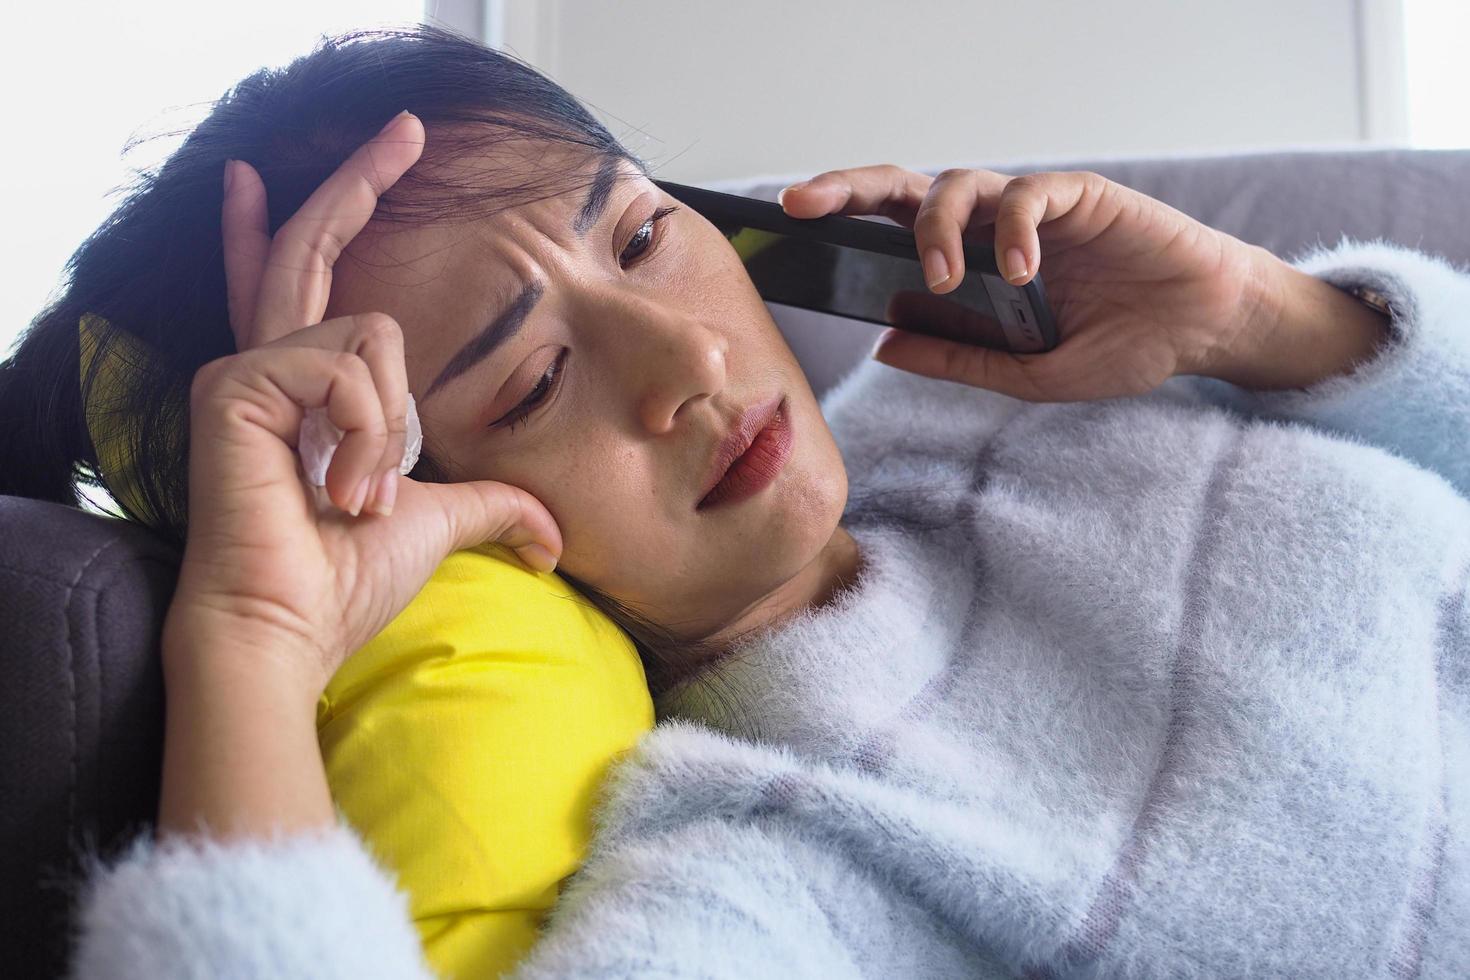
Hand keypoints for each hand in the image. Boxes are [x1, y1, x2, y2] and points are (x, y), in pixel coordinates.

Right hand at [165, 110, 562, 700]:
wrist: (296, 628)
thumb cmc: (349, 578)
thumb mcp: (437, 519)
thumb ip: (491, 507)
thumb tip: (550, 538)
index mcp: (307, 382)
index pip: (304, 277)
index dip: (319, 216)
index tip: (337, 163)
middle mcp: (268, 362)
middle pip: (315, 243)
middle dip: (359, 180)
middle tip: (410, 127)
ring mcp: (247, 369)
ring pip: (369, 332)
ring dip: (389, 431)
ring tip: (358, 497)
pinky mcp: (234, 384)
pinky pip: (347, 369)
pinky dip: (367, 436)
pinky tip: (339, 488)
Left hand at [779, 165, 1283, 401]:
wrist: (1198, 331)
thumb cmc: (1118, 347)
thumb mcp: (1025, 373)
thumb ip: (958, 358)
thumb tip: (884, 344)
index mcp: (968, 265)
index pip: (888, 232)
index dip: (839, 224)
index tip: (783, 230)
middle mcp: (987, 228)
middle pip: (903, 189)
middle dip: (847, 188)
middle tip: (804, 203)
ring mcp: (1029, 209)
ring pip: (960, 184)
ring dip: (940, 229)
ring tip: (948, 278)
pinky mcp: (1078, 195)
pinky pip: (1028, 194)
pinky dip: (1014, 228)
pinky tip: (1023, 269)